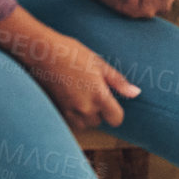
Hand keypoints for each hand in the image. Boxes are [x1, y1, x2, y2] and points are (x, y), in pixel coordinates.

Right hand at [9, 28, 140, 130]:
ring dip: (85, 115)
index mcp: (98, 96)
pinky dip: (72, 114)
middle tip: (93, 91)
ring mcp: (68, 111)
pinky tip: (70, 97)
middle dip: (99, 111)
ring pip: (83, 124)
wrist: (43, 54)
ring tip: (82, 95)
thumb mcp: (100, 64)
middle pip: (99, 122)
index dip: (117, 113)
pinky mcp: (56, 110)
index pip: (116, 119)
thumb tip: (135, 93)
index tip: (113, 103)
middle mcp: (84, 108)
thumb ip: (118, 82)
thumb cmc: (73, 54)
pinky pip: (69, 121)